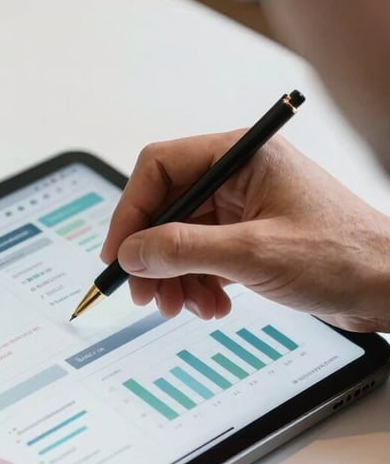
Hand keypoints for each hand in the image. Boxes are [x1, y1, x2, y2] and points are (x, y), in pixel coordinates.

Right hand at [101, 131, 389, 332]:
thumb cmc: (344, 255)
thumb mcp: (253, 253)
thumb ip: (184, 250)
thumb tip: (131, 253)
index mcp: (241, 156)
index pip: (160, 168)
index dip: (131, 211)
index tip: (118, 253)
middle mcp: (237, 177)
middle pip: (166, 209)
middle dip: (152, 256)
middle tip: (145, 294)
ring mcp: (242, 208)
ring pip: (180, 238)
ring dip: (174, 277)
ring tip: (182, 307)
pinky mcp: (247, 238)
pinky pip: (201, 258)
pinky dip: (197, 285)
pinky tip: (211, 307)